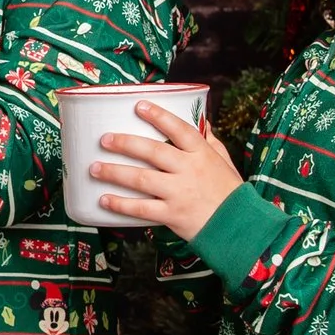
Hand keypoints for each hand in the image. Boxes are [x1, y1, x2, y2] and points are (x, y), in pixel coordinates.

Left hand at [87, 101, 243, 239]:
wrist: (240, 228)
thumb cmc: (230, 193)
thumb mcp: (225, 162)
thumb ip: (210, 142)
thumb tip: (202, 120)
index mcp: (202, 154)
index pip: (179, 129)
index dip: (159, 116)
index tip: (138, 106)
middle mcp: (189, 171)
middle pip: (153, 152)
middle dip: (125, 143)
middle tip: (104, 139)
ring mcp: (180, 193)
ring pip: (141, 179)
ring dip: (114, 172)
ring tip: (93, 168)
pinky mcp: (172, 215)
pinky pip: (141, 208)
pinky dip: (120, 204)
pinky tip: (103, 199)